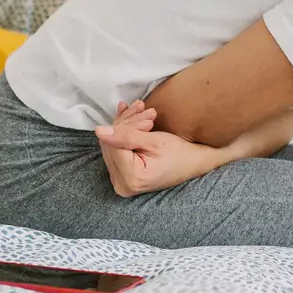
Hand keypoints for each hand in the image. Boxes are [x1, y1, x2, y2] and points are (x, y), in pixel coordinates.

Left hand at [95, 101, 220, 195]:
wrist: (193, 164)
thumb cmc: (180, 153)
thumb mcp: (154, 141)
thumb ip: (125, 135)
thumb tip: (99, 131)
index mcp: (131, 179)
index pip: (115, 144)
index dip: (128, 124)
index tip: (146, 111)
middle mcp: (122, 185)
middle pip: (111, 145)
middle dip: (126, 123)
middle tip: (144, 108)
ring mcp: (121, 183)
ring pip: (112, 145)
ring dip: (125, 125)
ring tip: (142, 111)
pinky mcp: (122, 177)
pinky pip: (116, 151)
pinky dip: (123, 134)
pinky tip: (130, 117)